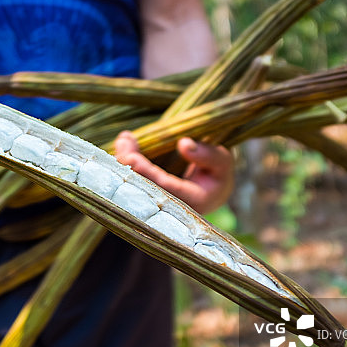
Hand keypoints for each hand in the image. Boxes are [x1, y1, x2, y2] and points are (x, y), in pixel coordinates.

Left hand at [114, 131, 233, 213]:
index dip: (147, 174)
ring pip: (137, 183)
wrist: (212, 188)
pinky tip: (125, 142)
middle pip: (146, 187)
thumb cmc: (218, 174)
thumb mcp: (223, 162)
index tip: (133, 158)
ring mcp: (160, 201)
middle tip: (124, 142)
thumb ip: (208, 155)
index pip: (166, 188)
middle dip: (131, 165)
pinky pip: (136, 178)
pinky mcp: (151, 193)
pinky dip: (128, 161)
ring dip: (126, 161)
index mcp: (194, 201)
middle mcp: (173, 206)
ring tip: (124, 139)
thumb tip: (183, 144)